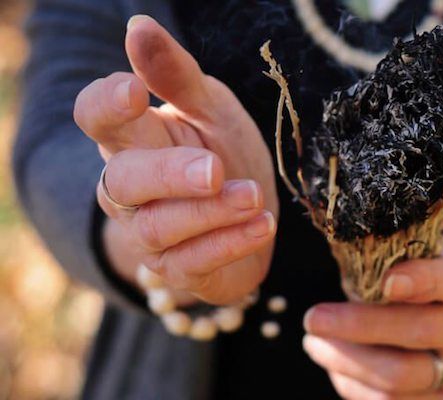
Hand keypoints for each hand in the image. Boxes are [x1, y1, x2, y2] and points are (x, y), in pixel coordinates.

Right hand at [73, 15, 277, 303]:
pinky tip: (261, 226)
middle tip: (213, 168)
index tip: (133, 90)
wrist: (249, 217)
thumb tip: (138, 25)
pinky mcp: (180, 272)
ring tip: (253, 197)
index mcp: (135, 140)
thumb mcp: (210, 109)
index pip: (97, 121)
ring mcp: (151, 235)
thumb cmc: (222, 153)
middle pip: (124, 182)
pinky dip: (229, 244)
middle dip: (168, 175)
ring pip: (160, 227)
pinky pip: (193, 263)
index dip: (107, 107)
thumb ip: (178, 76)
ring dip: (210, 213)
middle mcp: (131, 190)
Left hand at [303, 244, 442, 398]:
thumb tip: (351, 264)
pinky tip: (339, 370)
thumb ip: (401, 260)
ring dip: (349, 363)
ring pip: (402, 377)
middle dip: (359, 327)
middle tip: (314, 319)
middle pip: (419, 332)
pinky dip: (358, 388)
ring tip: (317, 345)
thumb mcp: (436, 259)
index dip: (421, 280)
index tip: (383, 282)